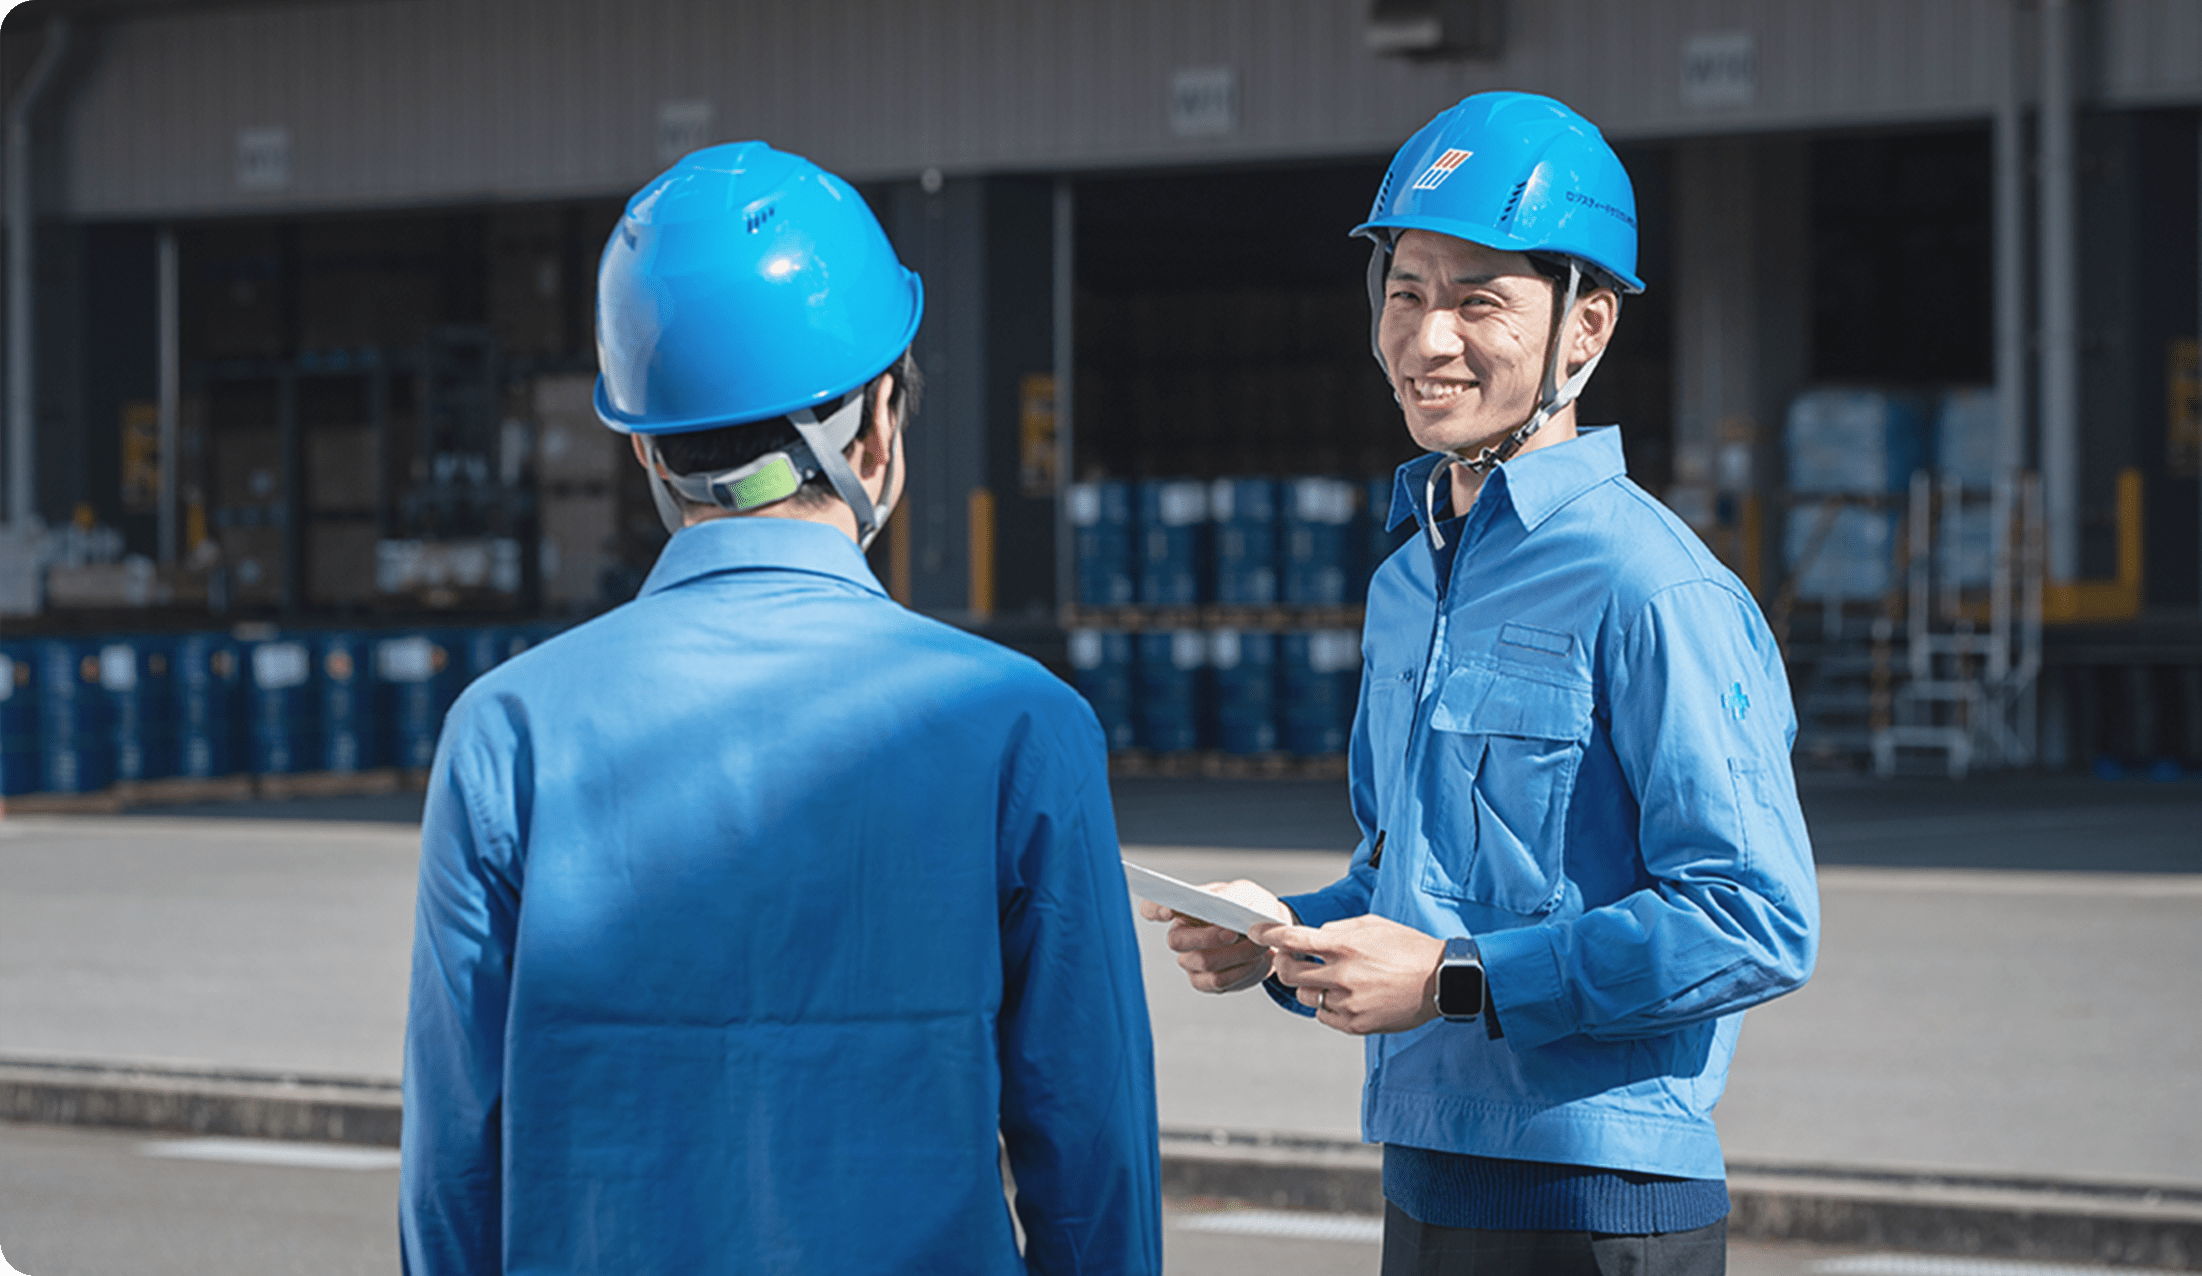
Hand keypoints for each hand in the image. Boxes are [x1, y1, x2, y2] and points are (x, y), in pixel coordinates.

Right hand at [1136, 879, 1290, 993]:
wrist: (1271, 936)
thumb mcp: (1245, 893)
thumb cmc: (1251, 909)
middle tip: (1233, 932)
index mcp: (1184, 908)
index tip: (1167, 911)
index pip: (1152, 908)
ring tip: (1256, 944)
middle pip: (1176, 940)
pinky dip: (1240, 970)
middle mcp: (1181, 934)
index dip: (1153, 910)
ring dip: (1234, 954)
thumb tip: (1216, 901)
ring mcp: (1190, 960)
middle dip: (1207, 937)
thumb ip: (1229, 894)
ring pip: (1202, 962)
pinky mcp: (1204, 981)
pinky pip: (1216, 980)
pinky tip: (1253, 961)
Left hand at [1252, 914, 1444, 1035]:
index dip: (1268, 935)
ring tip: (1332, 978)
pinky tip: (1347, 995)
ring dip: (1310, 986)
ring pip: (1305, 996)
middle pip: (1288, 973)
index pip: (1292, 940)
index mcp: (1344, 946)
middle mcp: (1342, 975)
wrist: (1442, 980)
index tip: (1254, 932)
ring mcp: (1348, 1003)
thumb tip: (1309, 936)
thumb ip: (1336, 930)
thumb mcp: (1371, 925)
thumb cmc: (1407, 947)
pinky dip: (1327, 1005)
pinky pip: (1324, 1015)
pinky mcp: (1356, 1025)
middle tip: (1291, 959)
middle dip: (1284, 964)